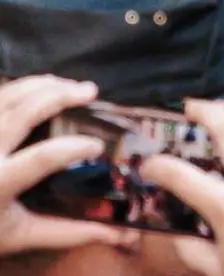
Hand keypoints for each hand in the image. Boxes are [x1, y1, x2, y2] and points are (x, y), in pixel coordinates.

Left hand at [0, 76, 135, 256]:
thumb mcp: (23, 235)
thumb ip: (67, 232)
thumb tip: (115, 234)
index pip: (40, 158)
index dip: (72, 147)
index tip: (97, 146)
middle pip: (21, 113)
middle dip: (59, 96)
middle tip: (90, 90)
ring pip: (6, 96)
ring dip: (41, 85)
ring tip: (69, 84)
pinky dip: (20, 88)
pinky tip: (40, 87)